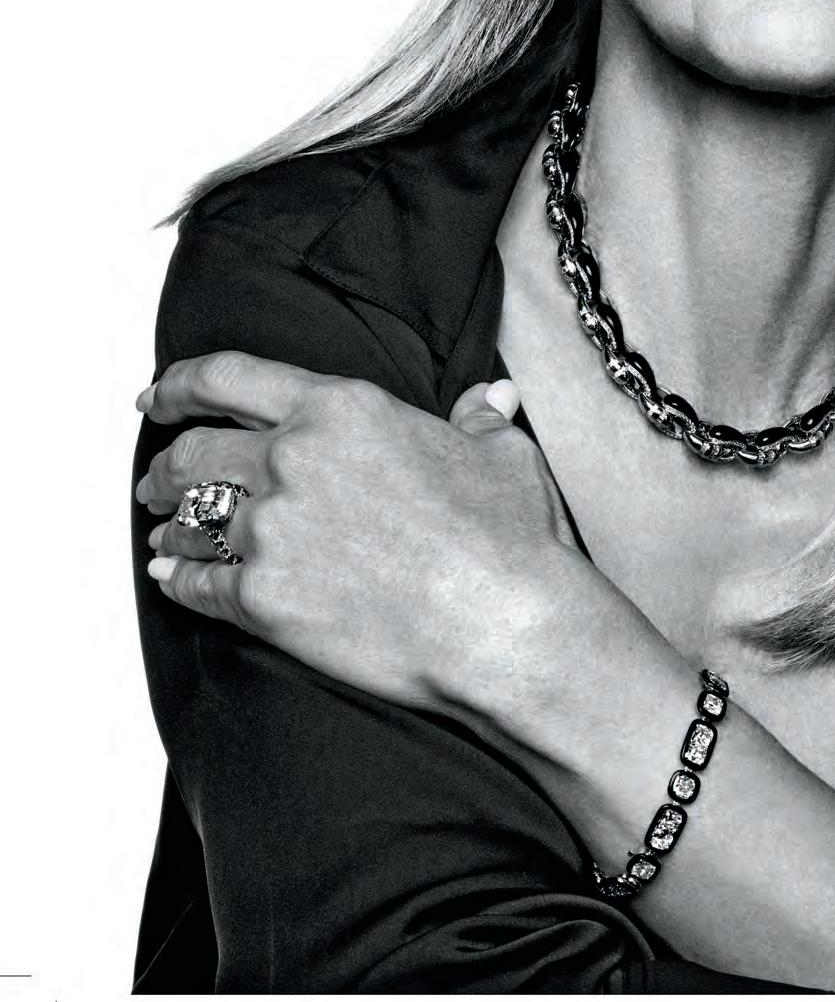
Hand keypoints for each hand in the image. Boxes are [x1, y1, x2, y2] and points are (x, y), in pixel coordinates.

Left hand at [136, 351, 582, 730]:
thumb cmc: (509, 537)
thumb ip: (479, 416)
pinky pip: (195, 585)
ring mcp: (272, 532)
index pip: (227, 378)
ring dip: (170, 524)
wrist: (506, 623)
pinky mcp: (262, 601)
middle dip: (165, 465)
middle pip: (192, 452)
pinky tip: (173, 577)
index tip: (158, 396)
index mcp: (341, 408)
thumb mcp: (500, 453)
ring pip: (187, 519)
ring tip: (168, 532)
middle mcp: (293, 460)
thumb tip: (492, 397)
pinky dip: (177, 579)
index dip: (179, 384)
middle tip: (158, 478)